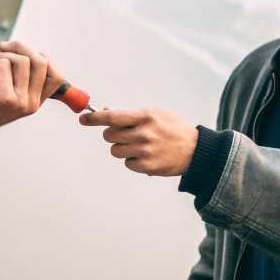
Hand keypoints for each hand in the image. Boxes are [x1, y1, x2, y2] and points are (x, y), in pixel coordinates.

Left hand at [0, 41, 66, 156]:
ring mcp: (20, 101)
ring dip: (2, 56)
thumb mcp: (6, 88)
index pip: (58, 76)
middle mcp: (32, 103)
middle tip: (2, 48)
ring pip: (22, 60)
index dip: (42, 57)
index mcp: (36, 101)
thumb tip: (20, 46)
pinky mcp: (5, 97)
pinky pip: (3, 64)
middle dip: (21, 47)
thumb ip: (19, 74)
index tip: (20, 54)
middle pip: (42, 61)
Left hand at [78, 108, 197, 176]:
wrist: (196, 150)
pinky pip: (126, 163)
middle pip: (109, 135)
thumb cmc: (174, 129)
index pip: (111, 117)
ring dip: (121, 148)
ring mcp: (144, 151)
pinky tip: (146, 156)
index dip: (94, 118)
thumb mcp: (156, 114)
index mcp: (145, 116)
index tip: (83, 119)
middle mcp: (143, 133)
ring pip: (115, 150)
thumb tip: (107, 113)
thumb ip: (132, 114)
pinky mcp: (146, 166)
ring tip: (139, 145)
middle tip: (125, 134)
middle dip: (112, 134)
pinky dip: (132, 160)